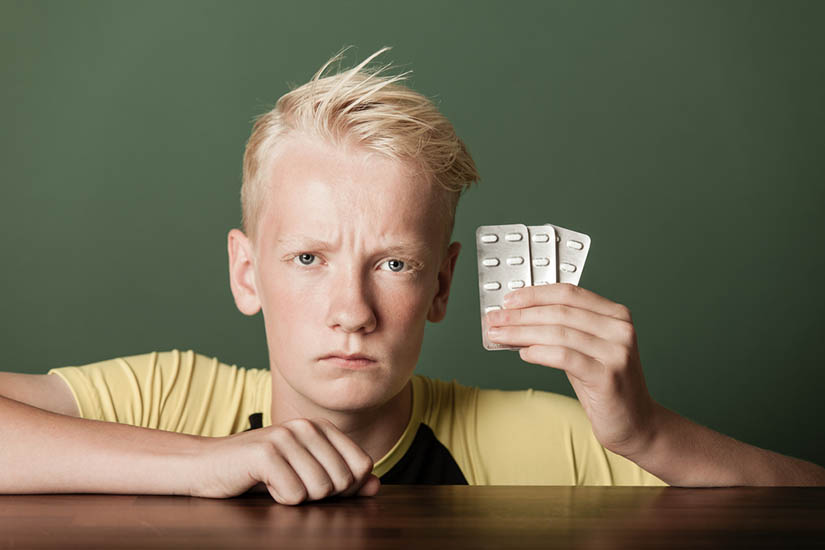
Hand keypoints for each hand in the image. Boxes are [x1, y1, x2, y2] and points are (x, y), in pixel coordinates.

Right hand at [191, 417, 380, 504]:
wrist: (206, 466)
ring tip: (277, 483)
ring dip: (298, 498)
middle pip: (343, 481)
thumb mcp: (305, 473)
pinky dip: (279, 500)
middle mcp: (307, 426)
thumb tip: (376, 485)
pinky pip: (294, 495)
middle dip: (320, 496)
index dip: (347, 488)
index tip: (318, 486)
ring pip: (320, 490)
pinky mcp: (266, 453)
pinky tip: (263, 484)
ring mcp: (286, 437)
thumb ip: (343, 478)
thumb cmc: (259, 472)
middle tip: (292, 485)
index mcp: (321, 427)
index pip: (362, 466)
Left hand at [485, 283, 656, 456]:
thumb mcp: (585, 350)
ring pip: (558, 333)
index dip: (534, 294)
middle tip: (494, 318)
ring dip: (521, 333)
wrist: (636, 423)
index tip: (508, 299)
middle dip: (520, 314)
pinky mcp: (608, 376)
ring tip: (499, 335)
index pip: (568, 293)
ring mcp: (617, 352)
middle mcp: (619, 329)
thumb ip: (560, 332)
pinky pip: (565, 357)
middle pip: (560, 312)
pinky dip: (539, 353)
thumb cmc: (606, 386)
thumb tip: (517, 320)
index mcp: (615, 315)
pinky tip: (523, 353)